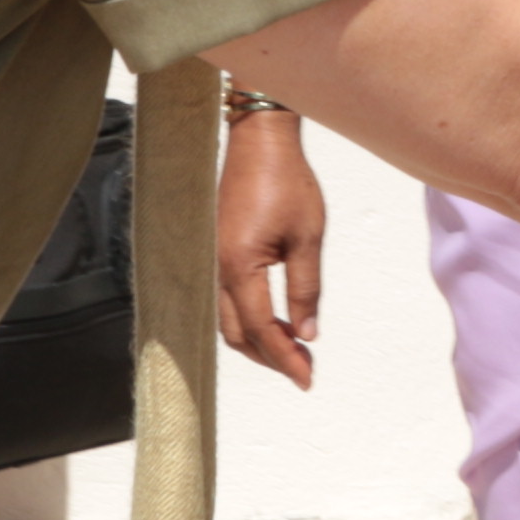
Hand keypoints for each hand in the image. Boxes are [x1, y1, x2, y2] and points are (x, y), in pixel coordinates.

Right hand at [214, 104, 327, 386]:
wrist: (258, 141)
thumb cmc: (286, 181)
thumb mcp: (307, 237)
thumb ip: (306, 288)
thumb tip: (307, 333)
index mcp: (238, 265)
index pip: (260, 329)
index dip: (285, 358)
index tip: (308, 378)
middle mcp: (216, 268)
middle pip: (235, 335)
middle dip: (269, 358)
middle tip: (304, 370)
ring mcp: (211, 260)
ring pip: (227, 320)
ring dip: (257, 341)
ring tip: (294, 350)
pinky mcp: (215, 252)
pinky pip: (225, 300)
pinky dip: (247, 320)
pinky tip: (273, 321)